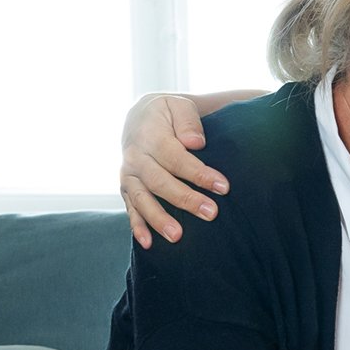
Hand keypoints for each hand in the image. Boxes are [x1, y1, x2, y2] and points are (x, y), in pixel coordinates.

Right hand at [121, 92, 230, 247]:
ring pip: (141, 198)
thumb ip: (188, 120)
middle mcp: (135, 156)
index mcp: (150, 134)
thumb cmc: (168, 113)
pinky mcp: (126, 188)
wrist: (141, 117)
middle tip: (211, 213)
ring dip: (158, 218)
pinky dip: (137, 226)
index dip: (198, 173)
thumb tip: (195, 142)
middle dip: (185, 199)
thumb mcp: (179, 105)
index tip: (223, 187)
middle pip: (159, 181)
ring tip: (177, 236)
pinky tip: (149, 243)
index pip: (175, 157)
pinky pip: (130, 208)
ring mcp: (128, 174)